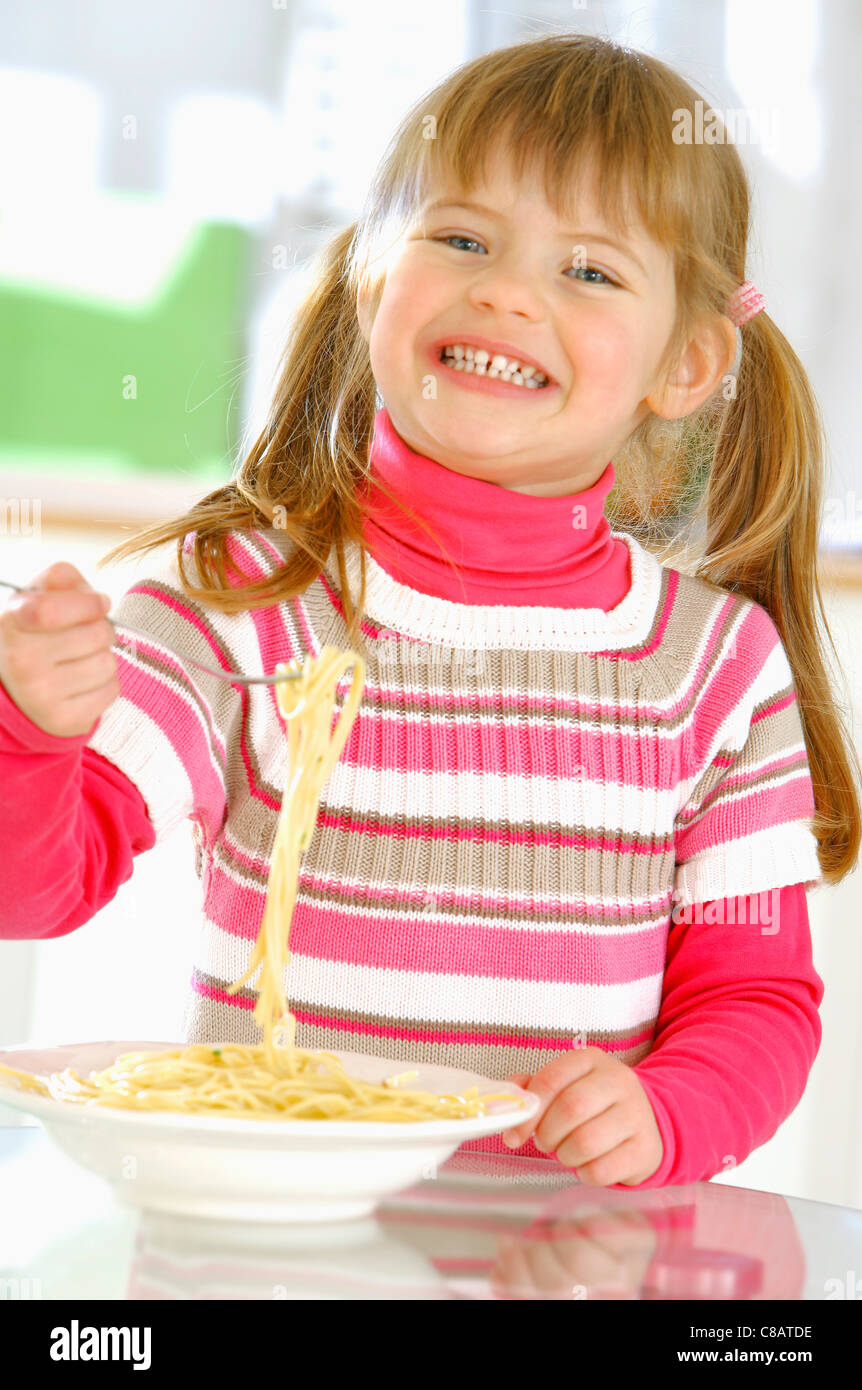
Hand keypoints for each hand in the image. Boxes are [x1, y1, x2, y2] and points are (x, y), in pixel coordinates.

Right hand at [0, 562, 118, 736]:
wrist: (17, 690)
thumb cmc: (34, 635)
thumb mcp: (35, 598)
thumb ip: (61, 579)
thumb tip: (97, 598)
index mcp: (11, 624)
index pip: (52, 609)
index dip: (87, 603)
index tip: (100, 603)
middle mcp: (22, 662)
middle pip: (97, 634)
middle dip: (101, 630)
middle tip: (84, 636)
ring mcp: (42, 695)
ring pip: (108, 663)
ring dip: (103, 658)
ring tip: (80, 661)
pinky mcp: (65, 720)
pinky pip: (112, 690)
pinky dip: (105, 684)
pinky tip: (82, 684)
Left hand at [503, 1047, 663, 1186]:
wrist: (647, 1122)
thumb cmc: (593, 1106)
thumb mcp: (565, 1086)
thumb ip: (533, 1089)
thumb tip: (506, 1105)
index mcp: (591, 1060)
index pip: (551, 1079)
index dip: (527, 1112)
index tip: (514, 1135)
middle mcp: (619, 1081)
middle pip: (570, 1109)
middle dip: (547, 1134)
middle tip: (545, 1142)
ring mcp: (637, 1115)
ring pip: (585, 1142)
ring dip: (565, 1155)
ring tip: (567, 1152)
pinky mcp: (646, 1149)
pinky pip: (601, 1170)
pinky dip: (585, 1173)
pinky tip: (588, 1164)